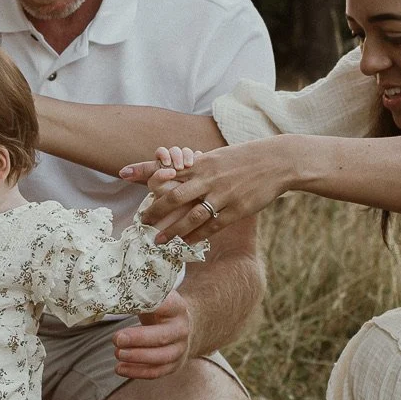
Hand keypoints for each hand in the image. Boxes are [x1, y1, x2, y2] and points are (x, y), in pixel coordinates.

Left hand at [113, 289, 191, 379]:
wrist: (180, 325)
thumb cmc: (159, 309)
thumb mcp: (153, 298)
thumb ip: (137, 296)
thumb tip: (108, 298)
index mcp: (177, 308)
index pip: (166, 306)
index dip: (149, 309)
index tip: (128, 309)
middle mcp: (181, 329)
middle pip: (162, 336)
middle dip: (138, 339)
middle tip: (117, 339)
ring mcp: (180, 349)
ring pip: (161, 357)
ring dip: (137, 357)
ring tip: (117, 353)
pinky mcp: (174, 364)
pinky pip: (156, 372)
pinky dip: (137, 372)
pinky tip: (119, 368)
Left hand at [121, 139, 290, 243]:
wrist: (277, 161)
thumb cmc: (246, 158)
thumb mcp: (218, 157)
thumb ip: (197, 167)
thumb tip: (176, 173)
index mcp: (202, 163)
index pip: (167, 167)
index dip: (144, 170)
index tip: (123, 173)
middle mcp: (208, 178)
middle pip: (173, 196)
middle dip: (154, 211)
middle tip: (141, 222)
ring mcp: (222, 195)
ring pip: (190, 216)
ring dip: (172, 230)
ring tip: (159, 241)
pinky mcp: (236, 209)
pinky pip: (212, 226)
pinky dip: (197, 236)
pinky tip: (186, 243)